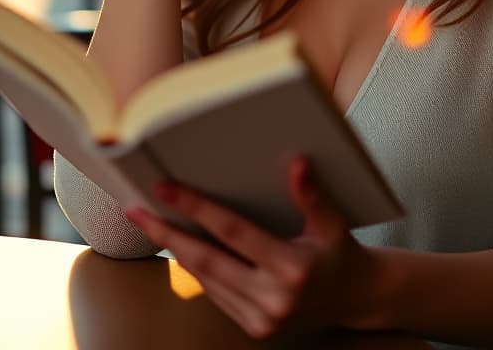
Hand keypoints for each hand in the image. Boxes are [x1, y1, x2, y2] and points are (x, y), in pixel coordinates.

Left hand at [125, 158, 379, 338]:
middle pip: (206, 260)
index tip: (165, 188)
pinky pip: (217, 295)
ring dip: (177, 250)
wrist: (356, 298)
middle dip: (167, 233)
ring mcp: (262, 319)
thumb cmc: (341, 252)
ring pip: (207, 280)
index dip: (196, 208)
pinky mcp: (255, 329)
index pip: (232, 231)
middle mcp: (274, 299)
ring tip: (151, 222)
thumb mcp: (333, 221)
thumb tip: (297, 163)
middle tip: (136, 210)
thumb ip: (312, 195)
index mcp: (292, 268)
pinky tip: (182, 247)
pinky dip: (197, 270)